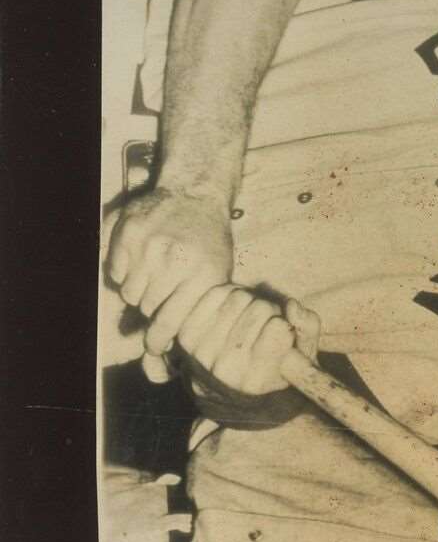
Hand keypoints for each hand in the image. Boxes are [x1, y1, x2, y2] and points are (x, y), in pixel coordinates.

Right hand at [106, 186, 234, 371]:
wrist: (195, 195)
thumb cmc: (209, 242)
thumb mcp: (217, 275)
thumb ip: (196, 309)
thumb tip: (166, 346)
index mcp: (201, 276)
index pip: (170, 322)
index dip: (157, 340)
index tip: (152, 347)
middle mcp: (174, 261)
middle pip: (147, 308)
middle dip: (151, 308)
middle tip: (160, 295)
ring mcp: (150, 246)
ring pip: (129, 292)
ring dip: (137, 290)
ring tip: (152, 276)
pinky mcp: (129, 232)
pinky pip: (115, 271)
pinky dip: (123, 271)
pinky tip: (139, 261)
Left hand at [179, 286, 320, 403]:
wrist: (227, 395)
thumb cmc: (272, 372)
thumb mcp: (301, 361)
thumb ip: (307, 330)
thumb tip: (292, 306)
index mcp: (255, 381)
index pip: (278, 327)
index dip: (284, 325)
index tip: (280, 337)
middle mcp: (226, 369)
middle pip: (259, 308)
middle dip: (269, 311)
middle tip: (264, 325)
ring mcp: (202, 351)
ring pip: (238, 297)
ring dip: (249, 300)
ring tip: (248, 319)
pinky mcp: (186, 334)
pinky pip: (216, 293)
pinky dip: (228, 294)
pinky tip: (232, 311)